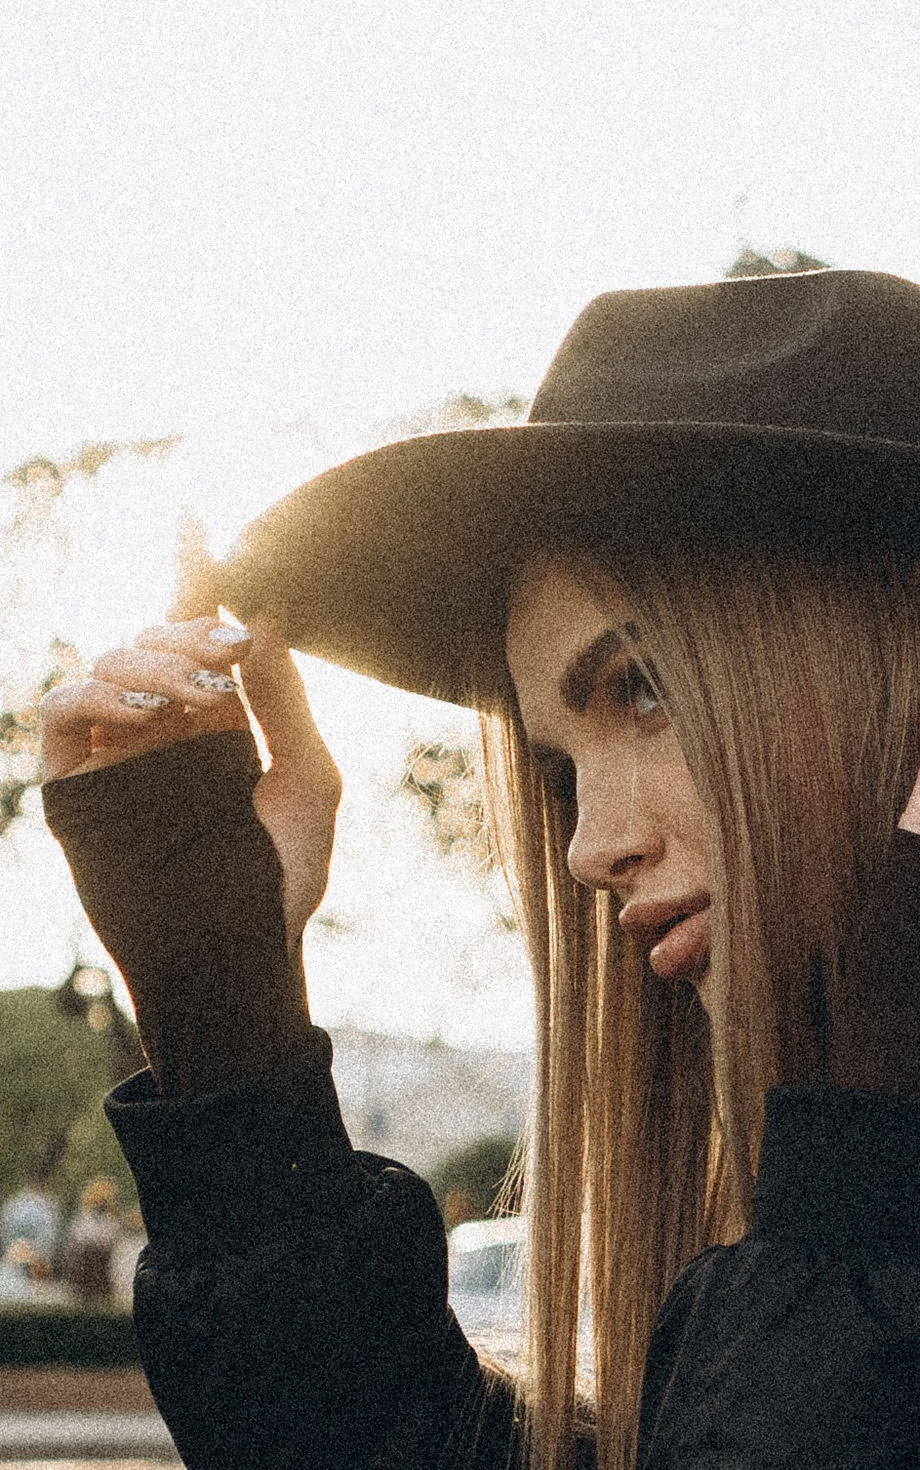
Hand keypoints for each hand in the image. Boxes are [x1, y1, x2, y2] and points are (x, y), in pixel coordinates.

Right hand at [38, 564, 342, 951]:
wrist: (244, 954)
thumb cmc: (284, 879)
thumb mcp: (307, 777)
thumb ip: (283, 694)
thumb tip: (267, 607)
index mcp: (215, 718)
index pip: (193, 630)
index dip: (189, 571)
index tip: (194, 514)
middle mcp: (159, 726)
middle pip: (150, 635)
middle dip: (187, 626)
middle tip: (230, 647)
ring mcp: (112, 752)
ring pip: (107, 661)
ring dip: (154, 659)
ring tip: (201, 694)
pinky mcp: (74, 783)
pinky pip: (63, 707)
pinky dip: (98, 690)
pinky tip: (149, 712)